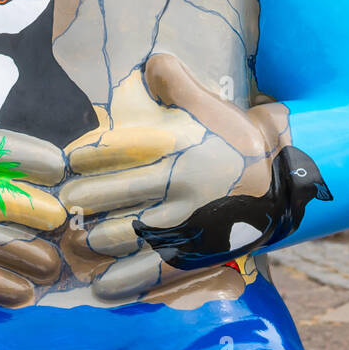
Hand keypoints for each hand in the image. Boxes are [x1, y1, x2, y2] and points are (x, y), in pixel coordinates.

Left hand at [59, 52, 290, 301]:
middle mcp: (180, 189)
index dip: (90, 159)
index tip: (69, 163)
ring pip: (128, 235)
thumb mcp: (213, 105)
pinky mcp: (197, 253)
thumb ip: (179, 83)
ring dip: (95, 240)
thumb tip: (151, 62)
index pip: (122, 155)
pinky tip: (101, 286)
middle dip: (84, 201)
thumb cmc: (242, 140)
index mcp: (180, 152)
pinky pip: (154, 271)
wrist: (285, 181)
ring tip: (75, 241)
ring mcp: (187, 225)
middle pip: (117, 198)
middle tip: (63, 203)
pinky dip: (124, 281)